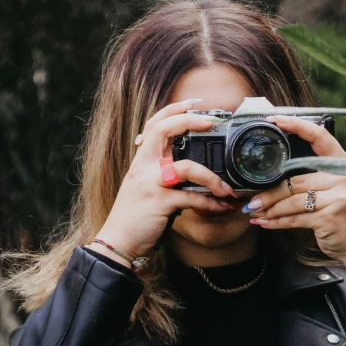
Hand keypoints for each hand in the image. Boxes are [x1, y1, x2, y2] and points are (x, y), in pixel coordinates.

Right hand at [95, 100, 236, 260]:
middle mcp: (143, 167)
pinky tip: (222, 207)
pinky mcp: (159, 203)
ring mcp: (150, 184)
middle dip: (189, 121)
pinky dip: (211, 203)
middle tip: (211, 122)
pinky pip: (192, 198)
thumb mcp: (146, 187)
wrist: (118, 243)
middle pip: (163, 131)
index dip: (174, 110)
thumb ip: (164, 173)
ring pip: (187, 167)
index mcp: (141, 161)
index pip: (154, 125)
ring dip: (212, 178)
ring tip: (227, 189)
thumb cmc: (135, 216)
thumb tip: (195, 167)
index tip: (194, 102)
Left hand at [242, 115, 345, 278]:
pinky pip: (296, 217)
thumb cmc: (344, 215)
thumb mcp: (335, 189)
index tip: (275, 119)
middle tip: (251, 198)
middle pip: (296, 178)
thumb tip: (276, 172)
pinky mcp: (331, 216)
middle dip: (270, 191)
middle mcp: (344, 176)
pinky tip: (265, 222)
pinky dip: (277, 221)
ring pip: (293, 199)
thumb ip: (314, 175)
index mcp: (343, 163)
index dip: (297, 126)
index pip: (319, 136)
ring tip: (255, 211)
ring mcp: (339, 196)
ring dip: (270, 207)